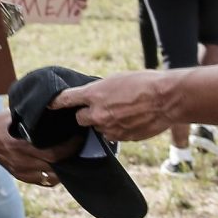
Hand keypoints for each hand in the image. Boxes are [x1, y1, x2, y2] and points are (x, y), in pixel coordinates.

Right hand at [0, 112, 78, 184]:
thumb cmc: (0, 124)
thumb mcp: (16, 115)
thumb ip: (35, 116)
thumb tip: (57, 107)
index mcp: (21, 146)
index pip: (53, 153)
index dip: (70, 147)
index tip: (79, 137)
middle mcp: (22, 162)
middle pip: (55, 166)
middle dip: (71, 158)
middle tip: (81, 146)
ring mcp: (22, 172)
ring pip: (52, 177)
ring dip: (64, 169)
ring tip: (73, 156)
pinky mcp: (22, 178)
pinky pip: (45, 181)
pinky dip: (55, 175)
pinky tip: (61, 164)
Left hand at [49, 72, 170, 141]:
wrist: (167, 99)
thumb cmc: (146, 83)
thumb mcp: (119, 79)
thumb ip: (102, 90)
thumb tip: (95, 97)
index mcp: (94, 94)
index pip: (66, 99)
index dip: (56, 102)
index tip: (50, 105)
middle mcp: (98, 113)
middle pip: (80, 119)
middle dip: (87, 114)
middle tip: (102, 107)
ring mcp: (109, 128)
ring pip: (98, 128)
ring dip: (105, 122)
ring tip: (123, 113)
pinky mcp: (122, 138)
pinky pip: (113, 135)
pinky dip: (118, 130)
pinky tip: (131, 120)